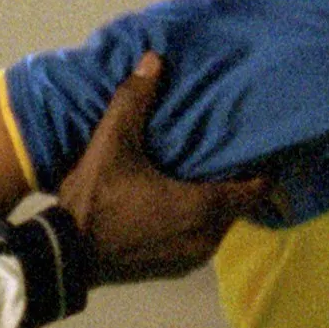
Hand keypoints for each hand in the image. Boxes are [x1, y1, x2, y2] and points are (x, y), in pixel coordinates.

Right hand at [57, 54, 271, 284]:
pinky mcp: (175, 269)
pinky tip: (180, 204)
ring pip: (218, 226)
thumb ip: (134, 100)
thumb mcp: (112, 143)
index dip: (263, 170)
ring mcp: (191, 259)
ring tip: (204, 176)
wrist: (65, 256)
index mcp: (203, 207)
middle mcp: (207, 238)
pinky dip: (197, 224)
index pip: (255, 190)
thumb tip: (154, 58)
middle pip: (237, 207)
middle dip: (235, 183)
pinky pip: (199, 241)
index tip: (261, 149)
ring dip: (215, 205)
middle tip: (228, 155)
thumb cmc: (95, 199)